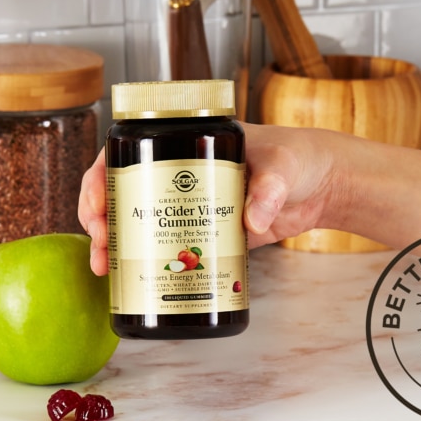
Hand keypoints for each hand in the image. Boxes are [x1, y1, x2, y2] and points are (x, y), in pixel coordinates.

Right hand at [77, 123, 337, 274]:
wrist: (323, 187)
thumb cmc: (301, 159)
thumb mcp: (283, 166)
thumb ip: (270, 188)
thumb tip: (252, 219)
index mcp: (190, 143)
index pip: (130, 152)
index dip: (103, 178)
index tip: (97, 205)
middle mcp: (182, 173)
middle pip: (126, 192)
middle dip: (102, 218)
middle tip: (101, 245)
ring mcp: (192, 205)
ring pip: (141, 222)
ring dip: (118, 244)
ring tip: (106, 269)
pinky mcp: (207, 232)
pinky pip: (171, 246)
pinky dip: (150, 260)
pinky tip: (135, 277)